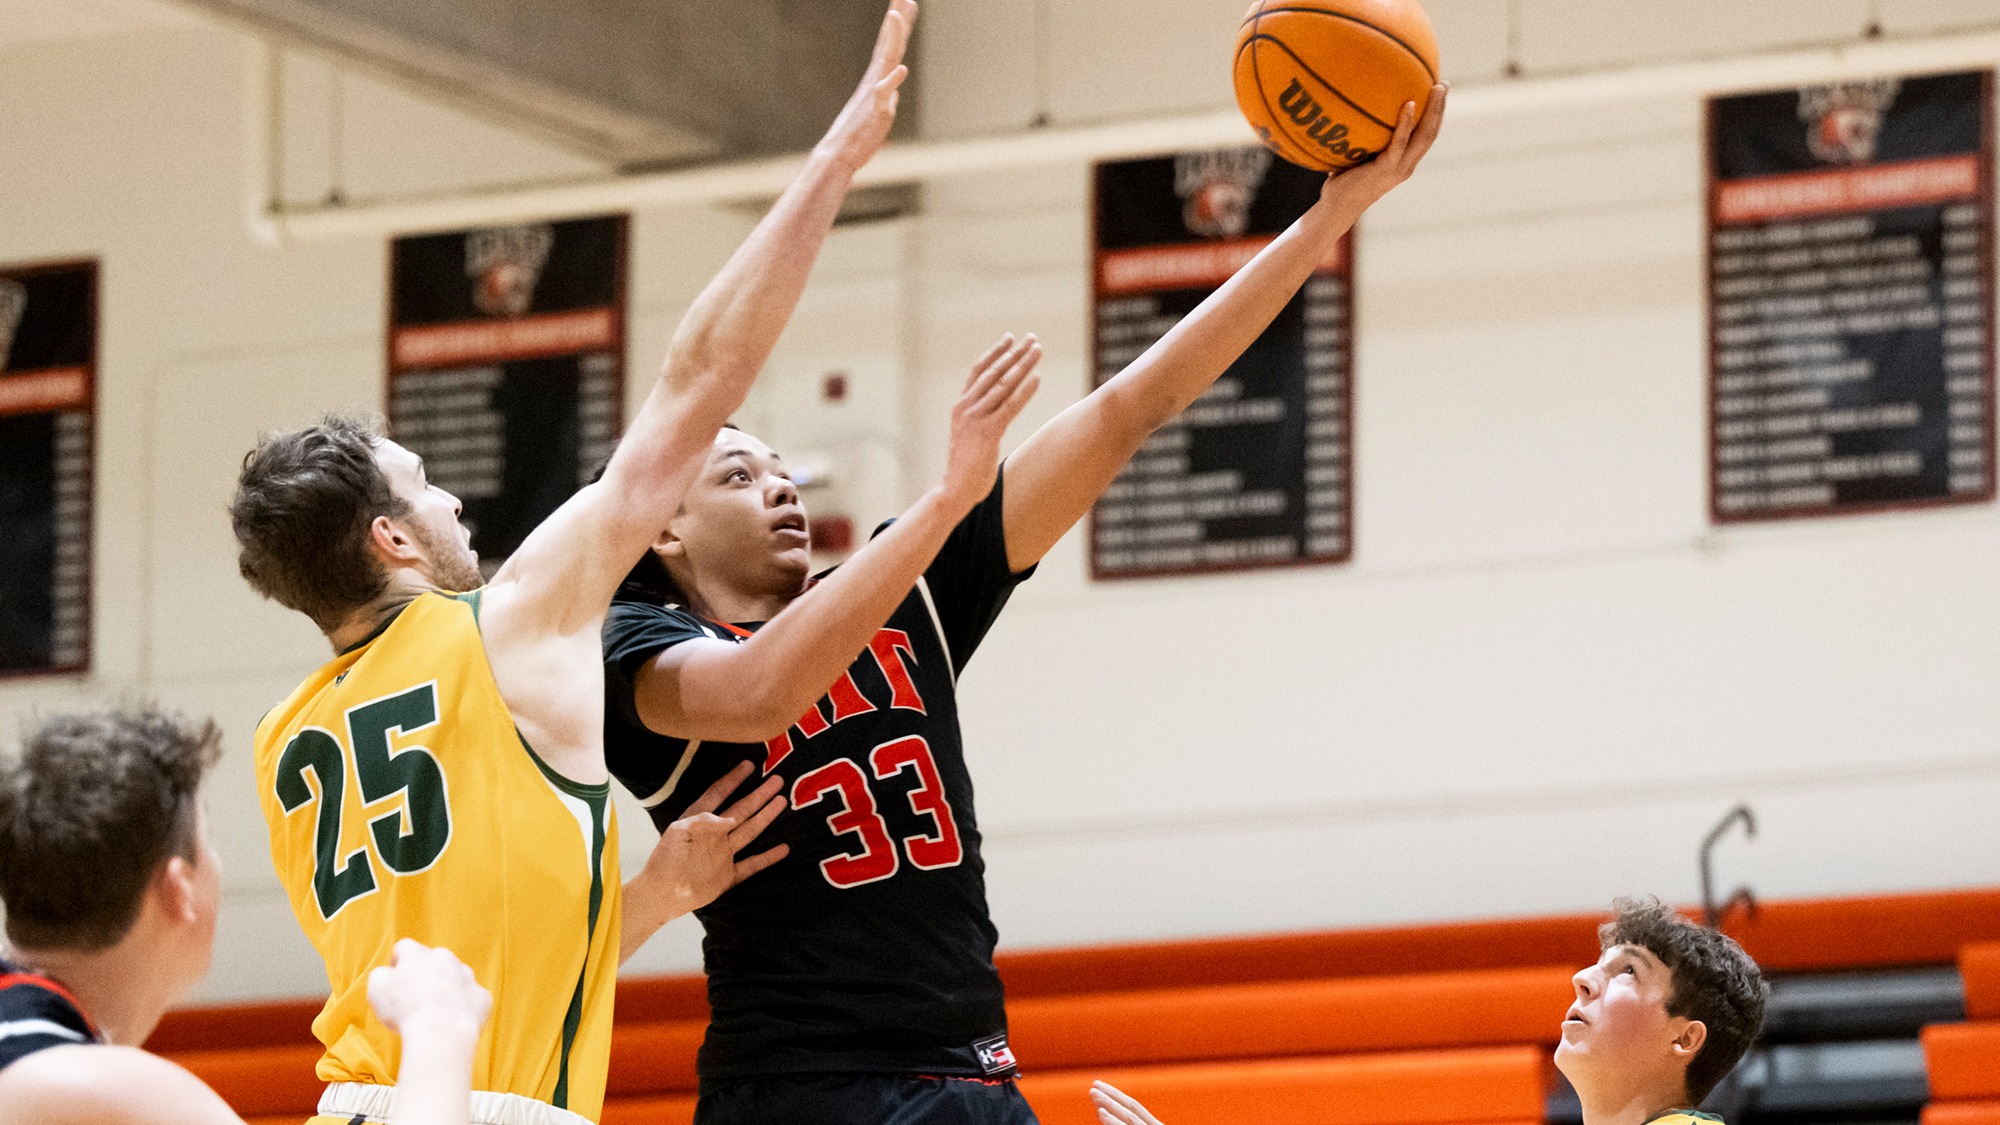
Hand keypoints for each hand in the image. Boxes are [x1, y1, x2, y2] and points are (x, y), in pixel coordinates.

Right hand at [366, 939, 491, 1042]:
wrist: (441, 1032)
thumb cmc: (405, 1011)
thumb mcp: (377, 990)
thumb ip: (380, 975)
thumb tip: (388, 974)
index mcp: (418, 954)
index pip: (404, 948)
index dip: (397, 963)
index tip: (394, 980)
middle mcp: (446, 959)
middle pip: (433, 961)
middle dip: (425, 975)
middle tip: (415, 999)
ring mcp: (467, 977)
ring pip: (456, 977)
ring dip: (447, 989)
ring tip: (436, 1013)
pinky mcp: (482, 997)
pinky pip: (472, 999)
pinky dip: (464, 1008)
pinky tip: (454, 1022)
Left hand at [639, 761, 789, 917]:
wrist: (661, 895)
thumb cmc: (664, 861)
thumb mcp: (677, 832)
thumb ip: (702, 821)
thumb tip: (728, 819)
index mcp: (698, 821)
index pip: (718, 794)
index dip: (733, 779)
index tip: (749, 765)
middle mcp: (714, 835)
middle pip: (741, 810)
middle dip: (759, 795)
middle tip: (777, 780)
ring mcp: (722, 855)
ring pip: (750, 832)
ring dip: (766, 817)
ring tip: (782, 801)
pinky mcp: (727, 876)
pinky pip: (751, 865)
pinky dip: (768, 858)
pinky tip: (784, 848)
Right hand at [814, 0, 917, 170]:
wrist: (839, 154)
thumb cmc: (857, 135)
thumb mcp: (878, 108)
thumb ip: (887, 92)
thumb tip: (895, 80)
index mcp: (876, 79)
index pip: (889, 46)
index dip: (898, 24)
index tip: (904, 3)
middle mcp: (875, 81)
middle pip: (889, 45)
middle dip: (897, 21)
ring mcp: (874, 94)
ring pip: (886, 62)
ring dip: (892, 39)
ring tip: (896, 16)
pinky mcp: (876, 112)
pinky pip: (883, 95)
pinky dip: (892, 82)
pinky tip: (901, 70)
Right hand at [940, 333, 1042, 509]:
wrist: (954, 489)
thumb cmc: (965, 467)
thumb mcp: (969, 437)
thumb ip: (979, 421)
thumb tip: (996, 414)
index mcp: (960, 406)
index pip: (979, 372)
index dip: (995, 353)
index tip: (1010, 338)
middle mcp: (966, 408)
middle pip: (994, 372)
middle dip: (1014, 353)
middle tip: (1032, 338)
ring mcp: (976, 419)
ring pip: (1003, 384)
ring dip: (1023, 365)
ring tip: (1038, 350)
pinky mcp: (988, 432)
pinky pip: (1010, 406)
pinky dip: (1025, 391)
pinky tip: (1037, 378)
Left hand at [1090, 1081, 1166, 1124]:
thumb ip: (1120, 1120)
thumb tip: (1099, 1110)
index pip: (1133, 1106)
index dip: (1115, 1095)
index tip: (1098, 1086)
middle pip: (1131, 1108)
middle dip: (1111, 1096)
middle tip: (1093, 1087)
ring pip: (1129, 1117)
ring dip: (1109, 1103)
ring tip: (1093, 1094)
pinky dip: (1113, 1121)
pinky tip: (1101, 1112)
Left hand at [1318, 82, 1447, 212]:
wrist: (1336, 207)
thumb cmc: (1342, 181)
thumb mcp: (1357, 156)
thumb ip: (1363, 137)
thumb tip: (1353, 107)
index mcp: (1404, 163)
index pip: (1426, 137)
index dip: (1435, 116)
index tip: (1439, 93)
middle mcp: (1406, 166)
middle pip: (1431, 134)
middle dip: (1440, 108)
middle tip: (1444, 84)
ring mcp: (1398, 169)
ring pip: (1423, 136)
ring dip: (1433, 111)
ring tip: (1437, 88)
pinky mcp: (1386, 169)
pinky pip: (1399, 143)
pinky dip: (1407, 123)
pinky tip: (1410, 104)